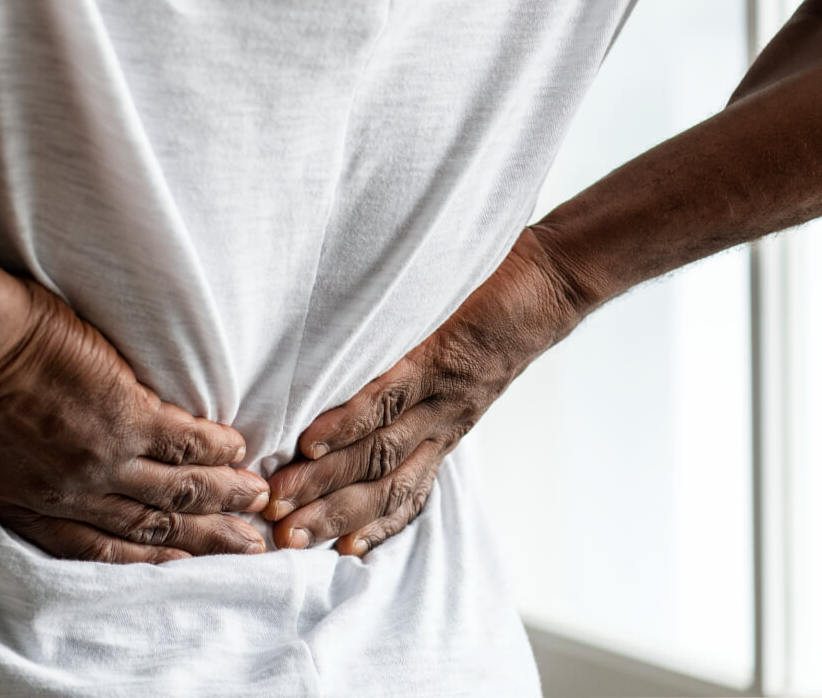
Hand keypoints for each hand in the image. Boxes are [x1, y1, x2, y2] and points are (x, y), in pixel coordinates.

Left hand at [0, 278, 270, 563]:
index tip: (172, 562)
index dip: (138, 556)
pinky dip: (213, 451)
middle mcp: (64, 491)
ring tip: (253, 504)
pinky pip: (184, 441)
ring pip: (173, 490)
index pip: (88, 543)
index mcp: (16, 500)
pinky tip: (239, 452)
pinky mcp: (124, 413)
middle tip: (240, 548)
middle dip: (196, 542)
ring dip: (217, 501)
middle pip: (144, 527)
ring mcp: (99, 456)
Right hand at [263, 228, 582, 555]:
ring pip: (379, 452)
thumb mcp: (462, 372)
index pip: (405, 495)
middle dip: (328, 515)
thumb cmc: (499, 322)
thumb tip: (369, 402)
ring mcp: (443, 395)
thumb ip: (421, 391)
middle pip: (381, 485)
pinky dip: (348, 423)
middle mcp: (445, 426)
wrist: (556, 284)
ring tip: (282, 500)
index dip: (369, 528)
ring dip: (327, 481)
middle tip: (281, 539)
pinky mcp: (441, 356)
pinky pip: (389, 397)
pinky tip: (311, 442)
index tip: (327, 554)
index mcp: (446, 433)